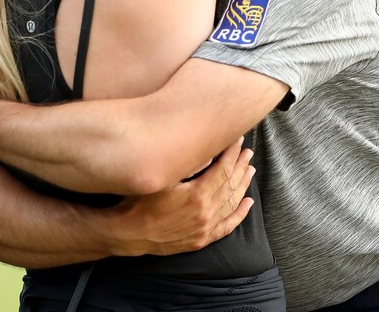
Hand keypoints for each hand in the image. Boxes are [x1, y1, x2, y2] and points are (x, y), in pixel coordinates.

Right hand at [105, 137, 255, 255]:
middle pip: (230, 184)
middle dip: (240, 165)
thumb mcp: (161, 178)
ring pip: (232, 203)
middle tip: (247, 152)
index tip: (238, 140)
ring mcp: (205, 228)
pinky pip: (227, 227)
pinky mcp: (201, 239)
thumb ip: (187, 166)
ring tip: (250, 170)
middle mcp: (206, 213)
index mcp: (197, 195)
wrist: (128, 233)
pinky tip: (247, 203)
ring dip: (243, 185)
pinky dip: (239, 214)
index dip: (232, 153)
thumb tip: (208, 152)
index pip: (223, 169)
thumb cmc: (140, 201)